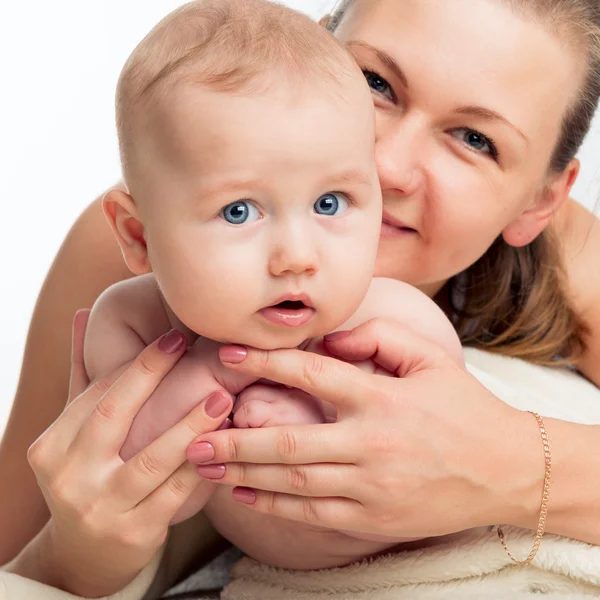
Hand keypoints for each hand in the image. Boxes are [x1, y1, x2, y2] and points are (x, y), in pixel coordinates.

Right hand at [23, 311, 232, 596]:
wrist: (84, 556)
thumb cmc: (87, 477)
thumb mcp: (75, 433)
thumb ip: (81, 376)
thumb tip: (79, 315)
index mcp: (51, 446)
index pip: (97, 395)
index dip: (137, 365)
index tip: (173, 337)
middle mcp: (68, 476)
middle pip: (114, 415)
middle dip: (151, 376)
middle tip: (190, 345)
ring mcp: (99, 507)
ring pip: (152, 457)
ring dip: (190, 424)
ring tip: (223, 397)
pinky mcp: (133, 532)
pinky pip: (175, 492)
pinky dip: (201, 464)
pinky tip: (225, 443)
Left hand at [189, 319, 540, 538]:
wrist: (505, 471)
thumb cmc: (465, 408)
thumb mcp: (430, 360)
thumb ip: (379, 337)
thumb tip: (331, 339)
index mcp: (381, 399)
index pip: (312, 376)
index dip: (265, 363)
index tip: (227, 355)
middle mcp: (370, 444)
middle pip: (289, 441)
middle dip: (234, 438)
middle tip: (191, 435)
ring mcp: (370, 486)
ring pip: (293, 481)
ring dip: (244, 472)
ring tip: (203, 465)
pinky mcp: (373, 517)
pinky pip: (313, 513)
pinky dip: (275, 505)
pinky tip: (244, 494)